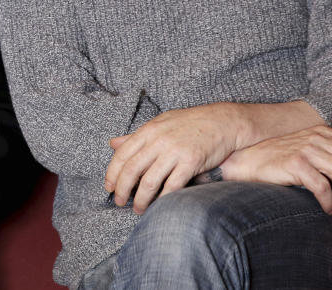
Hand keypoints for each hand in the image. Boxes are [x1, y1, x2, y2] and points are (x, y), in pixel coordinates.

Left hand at [104, 105, 240, 213]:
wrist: (222, 121)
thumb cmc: (190, 123)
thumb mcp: (160, 123)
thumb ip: (136, 136)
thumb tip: (112, 144)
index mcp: (148, 130)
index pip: (122, 154)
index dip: (112, 174)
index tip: (109, 187)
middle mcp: (158, 141)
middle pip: (131, 170)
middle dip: (122, 190)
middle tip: (119, 202)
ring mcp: (174, 152)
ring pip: (149, 182)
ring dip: (141, 199)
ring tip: (138, 209)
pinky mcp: (191, 163)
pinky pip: (172, 186)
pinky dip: (163, 199)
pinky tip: (159, 206)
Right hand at [221, 126, 331, 213]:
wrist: (247, 161)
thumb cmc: (278, 160)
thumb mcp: (307, 148)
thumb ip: (328, 152)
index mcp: (322, 132)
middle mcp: (316, 137)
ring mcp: (306, 149)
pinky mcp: (296, 163)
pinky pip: (324, 187)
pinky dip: (329, 202)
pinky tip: (325, 208)